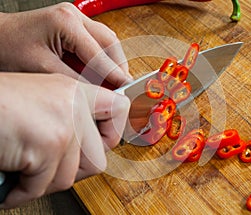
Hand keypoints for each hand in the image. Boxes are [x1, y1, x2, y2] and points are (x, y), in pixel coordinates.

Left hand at [0, 2, 131, 87]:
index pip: (100, 53)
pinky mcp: (73, 25)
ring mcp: (75, 18)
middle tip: (122, 85)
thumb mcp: (43, 69)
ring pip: (107, 40)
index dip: (114, 73)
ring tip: (114, 81)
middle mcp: (74, 16)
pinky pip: (97, 41)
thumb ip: (76, 80)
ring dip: (112, 61)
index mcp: (66, 23)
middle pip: (110, 42)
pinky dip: (103, 57)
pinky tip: (102, 71)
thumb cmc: (9, 49)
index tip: (125, 88)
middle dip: (118, 65)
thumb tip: (100, 92)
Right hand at [0, 72, 129, 208]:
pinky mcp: (49, 145)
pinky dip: (23, 190)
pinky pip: (42, 186)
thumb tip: (96, 145)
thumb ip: (73, 117)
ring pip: (70, 177)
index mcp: (76, 92)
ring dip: (43, 182)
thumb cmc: (1, 107)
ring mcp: (65, 125)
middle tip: (47, 167)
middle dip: (71, 171)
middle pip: (98, 158)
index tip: (104, 141)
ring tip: (24, 168)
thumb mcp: (45, 100)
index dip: (113, 132)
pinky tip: (11, 175)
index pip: (118, 110)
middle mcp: (75, 104)